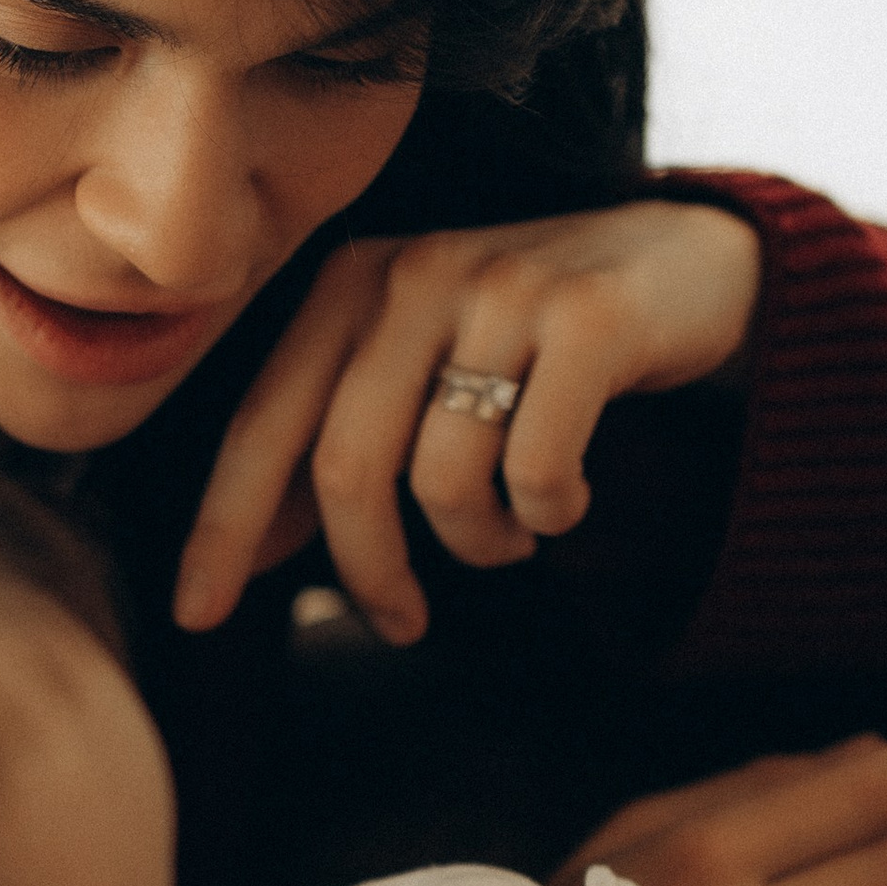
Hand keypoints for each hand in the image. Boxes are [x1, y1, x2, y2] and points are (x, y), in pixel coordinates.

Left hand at [172, 202, 762, 643]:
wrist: (689, 264)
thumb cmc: (531, 339)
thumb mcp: (418, 370)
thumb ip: (335, 440)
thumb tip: (242, 552)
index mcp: (350, 282)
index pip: (262, 422)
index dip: (222, 527)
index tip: (197, 615)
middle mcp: (414, 273)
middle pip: (346, 467)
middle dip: (367, 570)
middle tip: (401, 621)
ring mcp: (503, 289)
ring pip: (445, 480)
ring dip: (477, 545)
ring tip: (508, 536)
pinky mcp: (590, 319)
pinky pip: (536, 471)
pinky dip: (547, 515)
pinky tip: (565, 502)